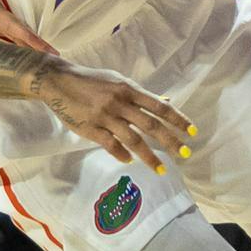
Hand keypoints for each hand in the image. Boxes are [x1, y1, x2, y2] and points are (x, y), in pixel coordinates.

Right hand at [37, 61, 195, 172]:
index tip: (192, 132)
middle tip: (185, 154)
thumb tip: (166, 100)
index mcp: (128, 89)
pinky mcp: (89, 128)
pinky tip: (129, 162)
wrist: (58, 81)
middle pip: (150, 125)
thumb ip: (140, 94)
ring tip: (161, 169)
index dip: (177, 119)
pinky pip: (110, 145)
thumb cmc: (91, 80)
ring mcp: (104, 116)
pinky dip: (122, 155)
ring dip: (149, 157)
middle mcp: (119, 103)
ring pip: (133, 140)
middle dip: (170, 141)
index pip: (159, 106)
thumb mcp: (118, 81)